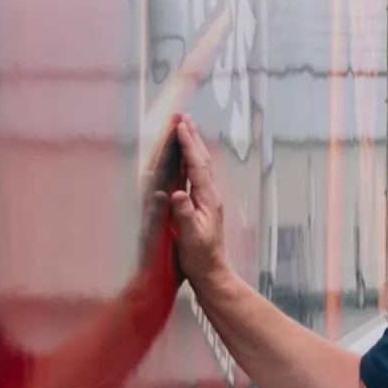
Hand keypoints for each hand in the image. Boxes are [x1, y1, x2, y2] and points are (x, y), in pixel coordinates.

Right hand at [169, 114, 227, 291]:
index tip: (181, 126)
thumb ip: (185, 214)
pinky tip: (185, 157)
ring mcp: (206, 199)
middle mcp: (209, 195)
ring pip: (198, 165)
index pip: (197, 166)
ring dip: (192, 146)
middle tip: (185, 117)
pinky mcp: (201, 205)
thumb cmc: (200, 256)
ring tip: (185, 128)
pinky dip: (189, 161)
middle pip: (200, 160)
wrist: (211, 271)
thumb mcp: (191, 236)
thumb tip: (176, 193)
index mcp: (208, 199)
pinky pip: (194, 176)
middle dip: (192, 137)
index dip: (189, 145)